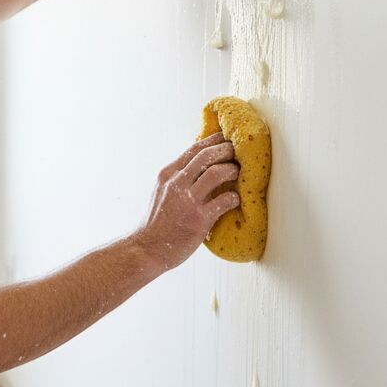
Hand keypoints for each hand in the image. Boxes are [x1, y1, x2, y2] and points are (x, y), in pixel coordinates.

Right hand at [136, 132, 240, 271]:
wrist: (146, 249)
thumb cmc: (157, 223)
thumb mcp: (162, 193)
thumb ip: (178, 179)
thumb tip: (201, 167)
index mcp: (167, 175)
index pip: (194, 149)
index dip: (214, 140)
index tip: (227, 137)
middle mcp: (176, 183)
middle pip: (207, 156)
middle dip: (226, 150)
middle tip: (239, 151)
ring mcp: (187, 201)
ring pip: (216, 173)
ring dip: (232, 170)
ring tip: (239, 172)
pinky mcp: (198, 219)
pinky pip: (224, 200)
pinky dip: (234, 197)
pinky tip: (236, 199)